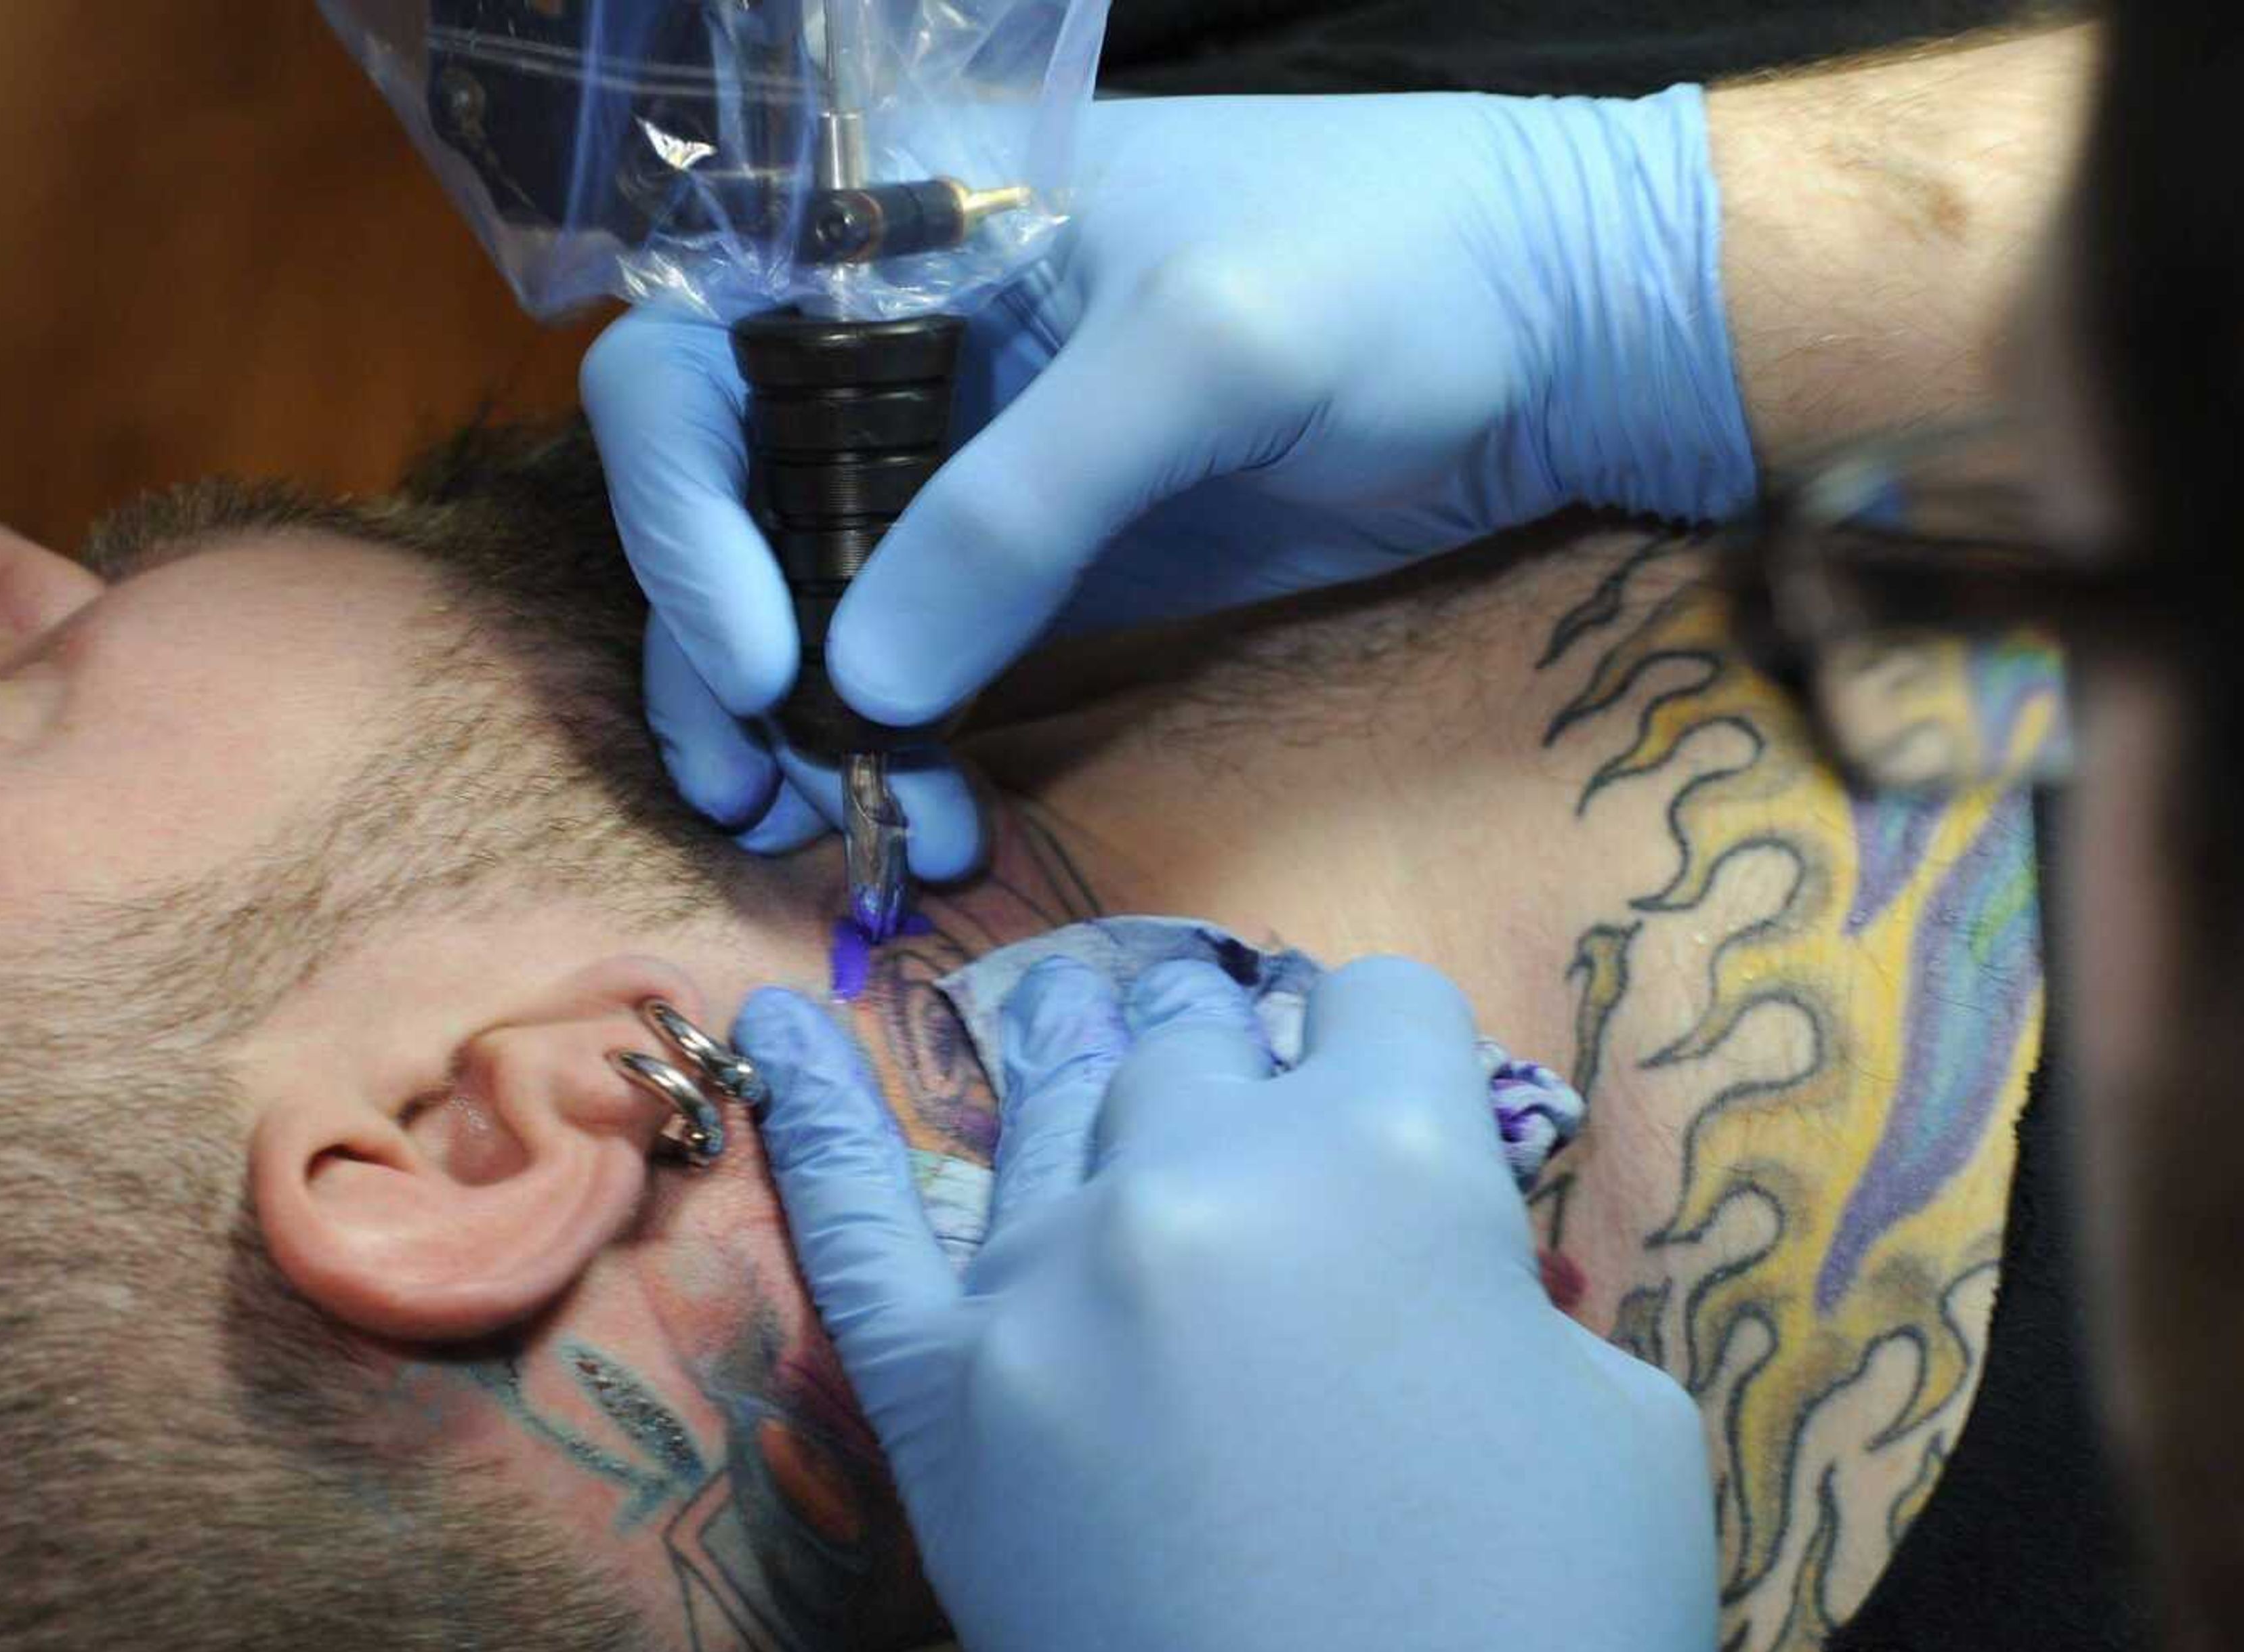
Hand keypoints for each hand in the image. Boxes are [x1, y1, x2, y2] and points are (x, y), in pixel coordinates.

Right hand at [584, 88, 1753, 858]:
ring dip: (802, 723)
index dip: (686, 508)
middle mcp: (905, 347)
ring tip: (833, 829)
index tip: (768, 656)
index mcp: (898, 230)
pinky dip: (907, 737)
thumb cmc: (1392, 265)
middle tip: (758, 796)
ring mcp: (974, 463)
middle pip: (730, 500)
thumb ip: (1025, 506)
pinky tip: (927, 813)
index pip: (700, 356)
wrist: (1557, 327)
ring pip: (818, 595)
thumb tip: (861, 685)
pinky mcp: (1049, 560)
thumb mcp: (1204, 353)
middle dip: (722, 653)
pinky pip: (930, 651)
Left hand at [734, 956, 1716, 1651]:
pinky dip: (808, 1111)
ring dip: (1100, 1070)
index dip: (1412, 1056)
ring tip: (1101, 1045)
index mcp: (1387, 1156)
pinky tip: (776, 1024)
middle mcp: (1198, 1176)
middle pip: (1207, 1039)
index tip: (1410, 1112)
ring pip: (1062, 1102)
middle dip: (1253, 1063)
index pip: (1386, 1004)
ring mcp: (1043, 1286)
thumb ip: (1500, 1274)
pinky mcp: (939, 1401)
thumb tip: (1424, 1235)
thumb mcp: (1621, 1415)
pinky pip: (851, 1221)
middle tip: (1269, 1124)